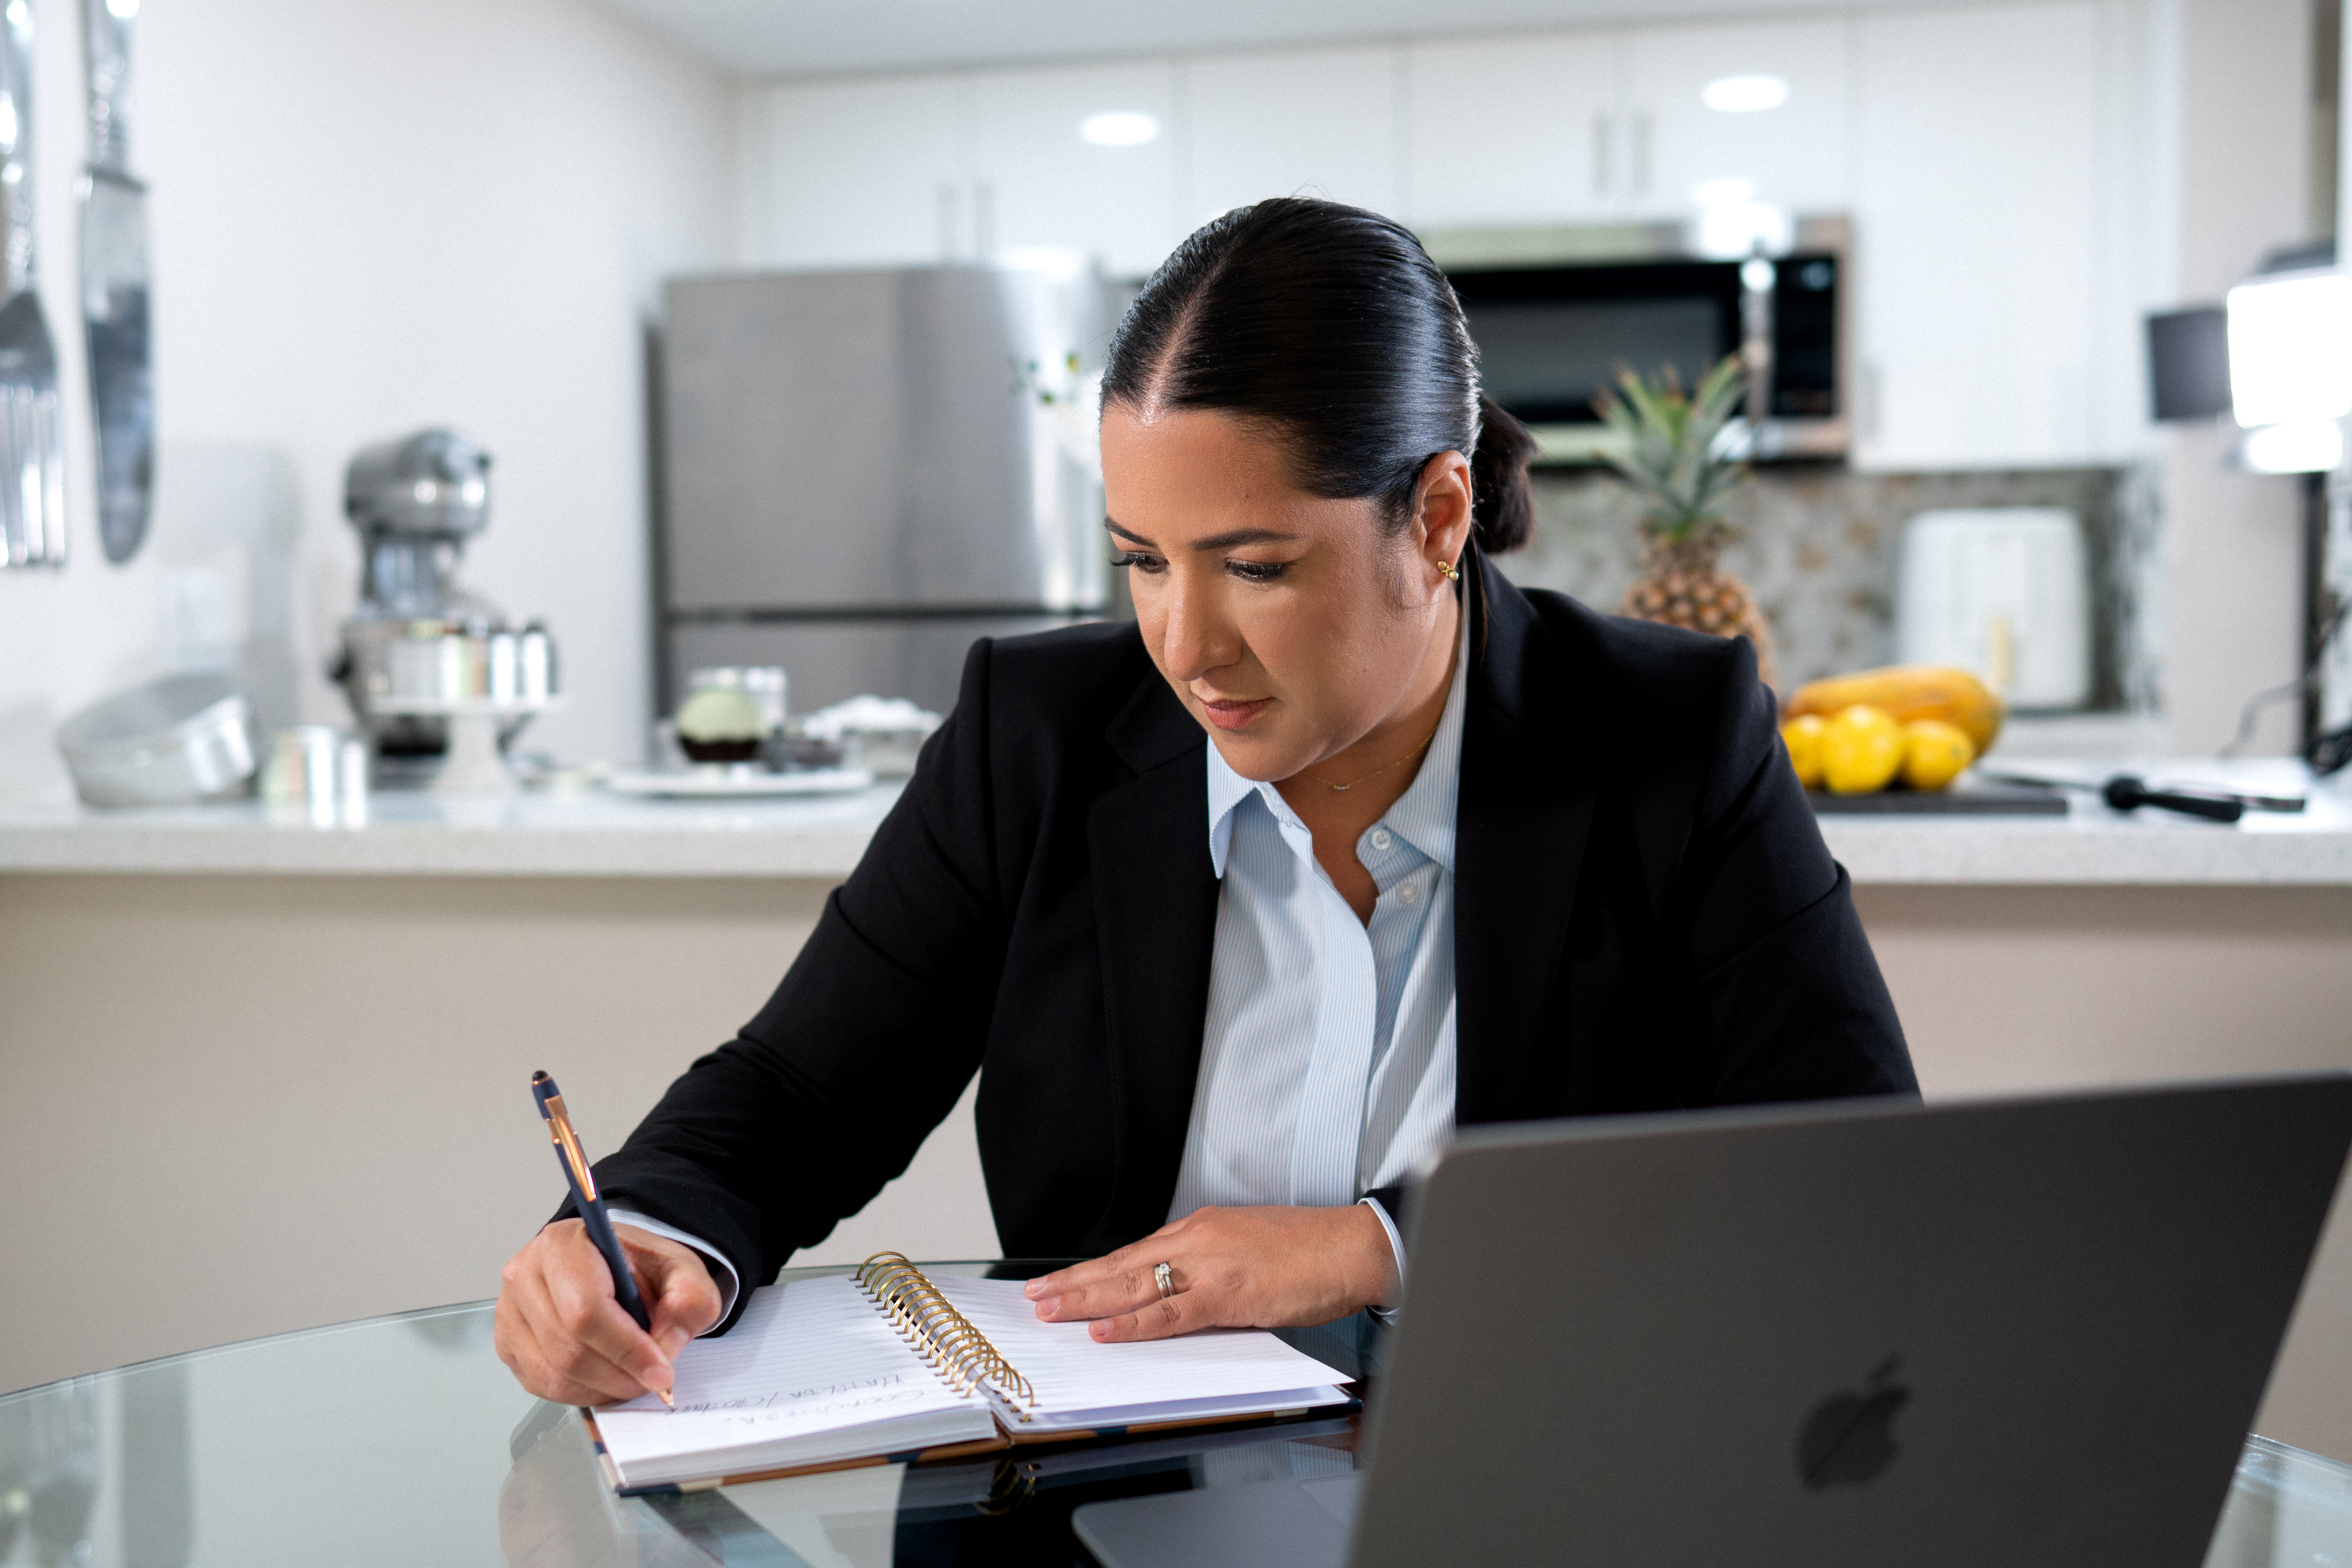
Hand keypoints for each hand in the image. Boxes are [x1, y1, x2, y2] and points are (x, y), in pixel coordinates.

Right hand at [495, 1220, 722, 1404]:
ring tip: (632, 1377)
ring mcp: (509, 1312)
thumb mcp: (681, 1270)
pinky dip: (579, 1392)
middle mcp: (525, 1274)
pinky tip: (605, 1377)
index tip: (660, 1371)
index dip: (627, 1349)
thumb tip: (668, 1339)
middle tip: (652, 1381)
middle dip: (619, 1375)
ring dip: (602, 1388)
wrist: (610, 1266)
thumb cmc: (638, 1266)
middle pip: (568, 1349)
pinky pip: (541, 1385)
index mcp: (564, 1244)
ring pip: (553, 1374)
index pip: (587, 1310)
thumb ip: (690, 1297)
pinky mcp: (507, 1344)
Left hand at [1024, 1205, 1395, 1342]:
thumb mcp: (1247, 1251)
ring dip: (1087, 1300)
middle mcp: (1197, 1241)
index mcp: (1202, 1229)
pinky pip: (1170, 1314)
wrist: (1353, 1246)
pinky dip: (1133, 1324)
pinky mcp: (1227, 1295)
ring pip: (1134, 1285)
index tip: (1062, 1280)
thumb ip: (1210, 1271)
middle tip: (1034, 1296)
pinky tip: (1103, 1331)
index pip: (1135, 1252)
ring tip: (1050, 1310)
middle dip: (1075, 1282)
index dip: (1095, 1270)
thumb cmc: (1309, 1251)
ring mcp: (1209, 1266)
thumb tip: (1180, 1296)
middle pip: (1122, 1265)